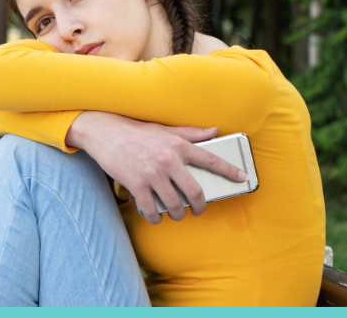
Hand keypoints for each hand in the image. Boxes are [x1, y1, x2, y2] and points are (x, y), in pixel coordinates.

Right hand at [65, 111, 247, 224]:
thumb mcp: (164, 129)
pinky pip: (152, 210)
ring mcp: (152, 174)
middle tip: (199, 210)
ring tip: (177, 214)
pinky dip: (156, 217)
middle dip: (200, 206)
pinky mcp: (136, 185)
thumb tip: (214, 131)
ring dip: (178, 214)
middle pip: (195, 192)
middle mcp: (168, 160)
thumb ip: (190, 133)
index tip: (242, 179)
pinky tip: (156, 216)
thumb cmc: (136, 131)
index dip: (229, 171)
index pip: (211, 160)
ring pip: (174, 205)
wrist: (104, 132)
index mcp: (178, 145)